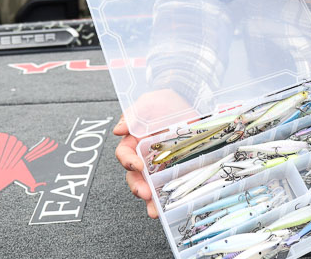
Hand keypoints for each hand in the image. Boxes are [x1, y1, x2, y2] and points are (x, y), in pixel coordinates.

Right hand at [112, 88, 190, 219]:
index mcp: (134, 141)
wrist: (192, 102)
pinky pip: (169, 185)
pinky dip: (168, 197)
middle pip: (134, 176)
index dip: (128, 161)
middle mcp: (144, 156)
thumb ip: (133, 114)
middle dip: (137, 187)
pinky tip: (170, 207)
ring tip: (154, 210)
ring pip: (150, 185)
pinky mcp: (175, 169)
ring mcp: (160, 165)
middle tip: (145, 193)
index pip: (124, 154)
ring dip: (150, 200)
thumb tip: (117, 130)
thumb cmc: (167, 101)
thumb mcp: (150, 102)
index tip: (137, 165)